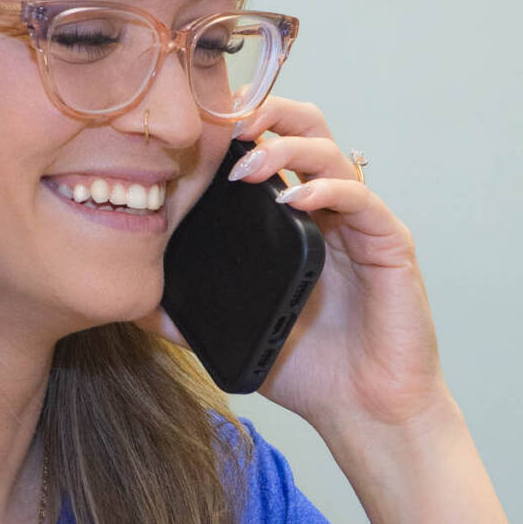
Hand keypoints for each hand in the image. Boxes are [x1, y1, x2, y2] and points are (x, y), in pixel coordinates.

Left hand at [152, 96, 450, 437]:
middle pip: (308, 127)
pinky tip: (294, 200)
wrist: (364, 412)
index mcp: (295, 219)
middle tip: (226, 122)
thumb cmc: (310, 370)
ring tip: (247, 167)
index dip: (241, 125)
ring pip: (330, 151)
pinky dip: (326, 190)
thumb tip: (133, 304)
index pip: (272, 145)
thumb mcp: (236, 334)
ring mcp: (361, 223)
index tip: (198, 124)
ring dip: (286, 147)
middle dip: (268, 111)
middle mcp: (330, 209)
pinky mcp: (389, 243)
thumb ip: (189, 315)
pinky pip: (360, 198)